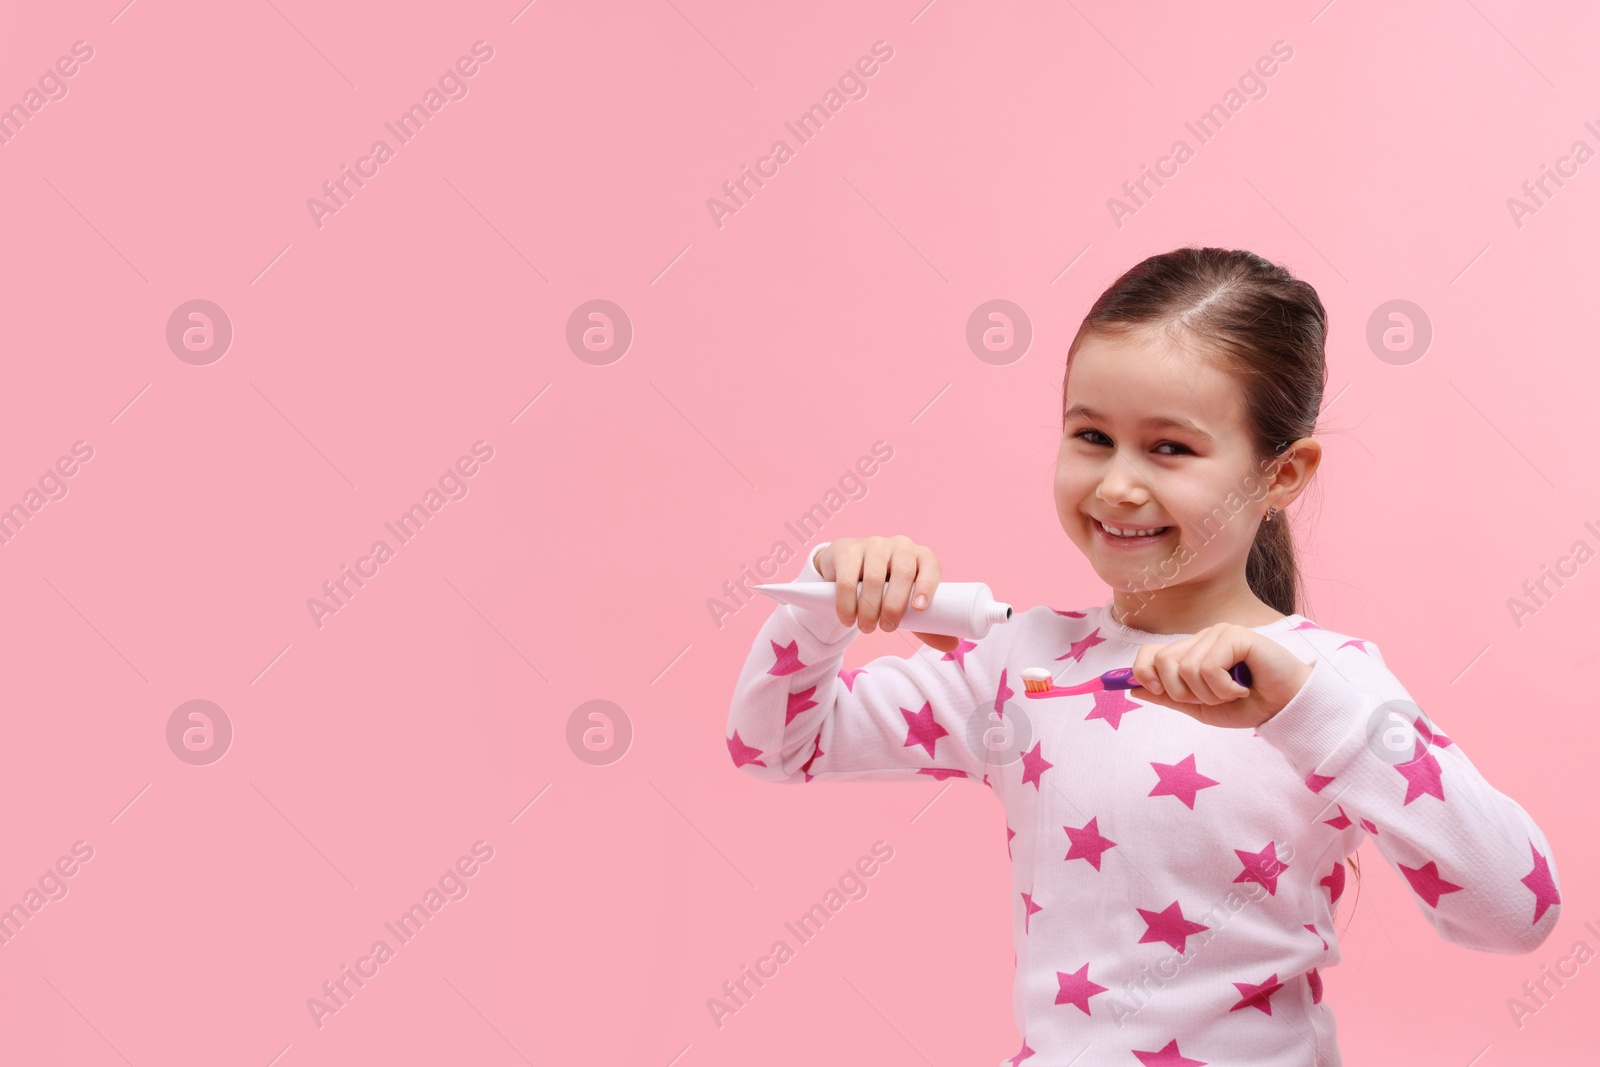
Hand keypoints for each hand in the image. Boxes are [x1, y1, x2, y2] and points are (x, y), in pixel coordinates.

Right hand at [813, 536, 958, 652]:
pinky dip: (847, 604)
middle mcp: (900, 546)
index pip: (931, 566)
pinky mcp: (848, 550)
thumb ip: (926, 623)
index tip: (919, 609)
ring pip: (874, 578)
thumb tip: (952, 645)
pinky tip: (848, 618)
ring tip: (866, 627)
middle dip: (894, 607)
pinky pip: (847, 579)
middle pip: (902, 574)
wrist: (848, 567)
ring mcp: (873, 544)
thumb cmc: (887, 587)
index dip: (927, 586)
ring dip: (869, 609)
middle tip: (886, 629)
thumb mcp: (906, 602)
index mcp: (921, 557)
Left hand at [1128, 623, 1313, 728]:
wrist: (1286, 709)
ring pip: (1185, 669)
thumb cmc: (1248, 706)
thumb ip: (1168, 697)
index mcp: (1190, 652)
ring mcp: (1218, 633)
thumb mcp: (1200, 708)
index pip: (1149, 653)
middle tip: (1211, 698)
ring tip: (1232, 693)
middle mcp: (1201, 639)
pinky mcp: (1235, 635)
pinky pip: (1208, 667)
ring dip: (1209, 694)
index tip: (1160, 693)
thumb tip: (1131, 687)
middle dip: (1183, 693)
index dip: (1144, 673)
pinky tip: (1243, 687)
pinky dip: (1223, 688)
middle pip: (1162, 662)